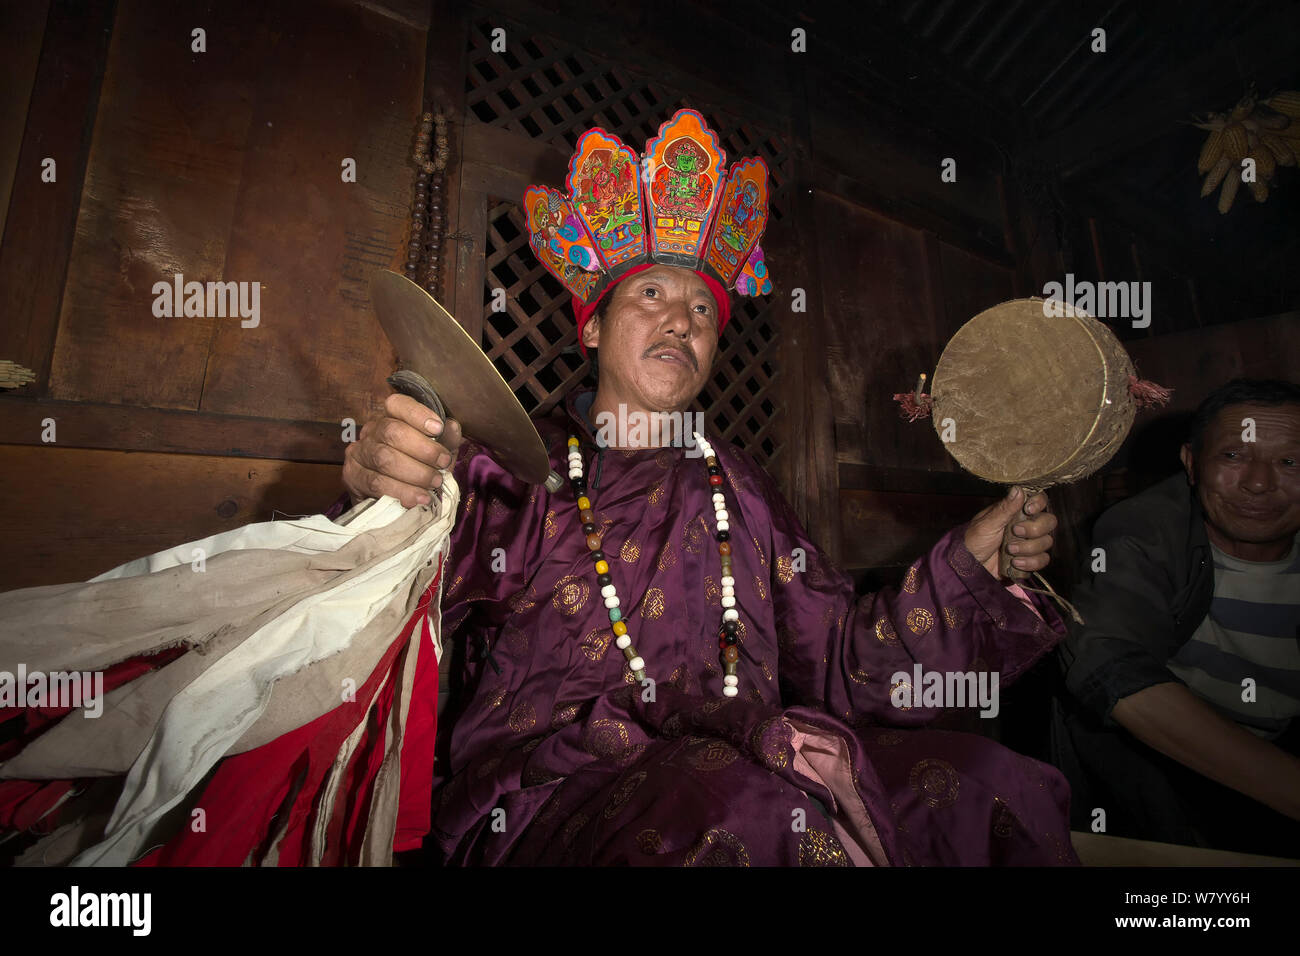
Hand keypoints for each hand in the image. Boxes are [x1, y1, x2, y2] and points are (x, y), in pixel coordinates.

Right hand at [342, 393, 462, 507]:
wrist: (388, 502)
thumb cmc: (416, 470)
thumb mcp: (436, 454)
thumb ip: (446, 440)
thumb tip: (452, 426)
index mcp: (392, 418)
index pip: (397, 404)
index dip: (417, 414)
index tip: (438, 428)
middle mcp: (372, 431)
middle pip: (392, 431)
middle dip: (423, 449)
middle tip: (443, 463)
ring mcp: (359, 452)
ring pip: (384, 458)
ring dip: (415, 473)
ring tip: (434, 483)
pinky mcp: (352, 476)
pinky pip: (376, 483)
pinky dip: (401, 491)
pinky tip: (418, 498)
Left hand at [962, 487, 1055, 579]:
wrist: (969, 566)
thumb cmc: (973, 541)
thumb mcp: (987, 523)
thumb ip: (1005, 509)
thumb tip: (1018, 489)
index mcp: (1016, 512)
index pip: (1039, 501)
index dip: (1039, 504)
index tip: (1028, 510)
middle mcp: (1026, 525)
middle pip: (1049, 521)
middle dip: (1034, 529)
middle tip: (1015, 532)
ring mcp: (1029, 542)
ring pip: (1046, 542)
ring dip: (1028, 548)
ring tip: (1009, 550)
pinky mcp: (1029, 559)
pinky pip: (1042, 560)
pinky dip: (1030, 562)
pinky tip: (1015, 563)